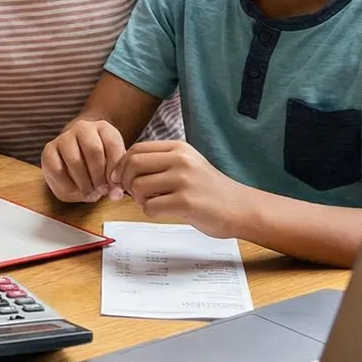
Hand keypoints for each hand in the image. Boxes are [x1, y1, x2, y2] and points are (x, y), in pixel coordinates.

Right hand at [41, 119, 129, 202]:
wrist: (74, 165)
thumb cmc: (98, 167)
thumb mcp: (111, 170)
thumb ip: (116, 181)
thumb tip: (116, 194)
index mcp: (103, 128)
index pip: (112, 144)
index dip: (114, 168)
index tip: (115, 186)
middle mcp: (83, 128)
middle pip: (94, 150)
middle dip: (99, 176)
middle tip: (102, 191)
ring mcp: (64, 138)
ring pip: (75, 160)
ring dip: (85, 183)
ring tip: (90, 194)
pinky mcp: (48, 150)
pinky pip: (58, 170)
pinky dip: (68, 185)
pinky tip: (75, 190)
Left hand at [115, 140, 252, 239]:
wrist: (240, 208)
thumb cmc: (209, 189)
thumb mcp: (188, 164)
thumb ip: (160, 163)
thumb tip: (123, 170)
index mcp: (178, 149)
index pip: (137, 149)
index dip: (122, 165)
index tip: (121, 179)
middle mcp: (180, 160)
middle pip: (133, 164)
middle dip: (126, 181)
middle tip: (133, 194)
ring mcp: (183, 180)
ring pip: (139, 187)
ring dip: (138, 199)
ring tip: (153, 203)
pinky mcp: (186, 202)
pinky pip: (150, 207)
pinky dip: (150, 212)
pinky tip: (163, 212)